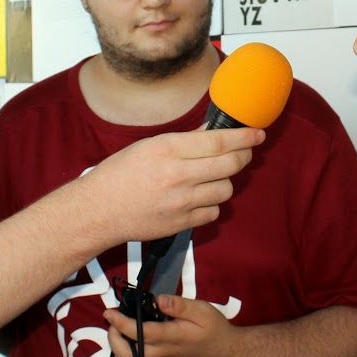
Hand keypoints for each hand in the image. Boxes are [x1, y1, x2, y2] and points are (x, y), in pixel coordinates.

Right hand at [87, 127, 263, 243]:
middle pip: (230, 164)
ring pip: (225, 189)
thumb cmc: (120, 174)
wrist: (98, 211)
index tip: (257, 133)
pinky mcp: (181, 223)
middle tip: (244, 151)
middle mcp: (178, 174)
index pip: (218, 141)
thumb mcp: (149, 146)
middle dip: (243, 156)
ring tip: (213, 176)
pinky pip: (213, 212)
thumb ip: (184, 141)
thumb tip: (213, 132)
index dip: (244, 136)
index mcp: (168, 149)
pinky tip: (199, 197)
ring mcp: (181, 202)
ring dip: (225, 181)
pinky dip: (211, 204)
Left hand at [104, 295, 235, 356]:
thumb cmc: (214, 328)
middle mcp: (163, 354)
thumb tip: (158, 299)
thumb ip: (179, 305)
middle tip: (112, 321)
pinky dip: (128, 354)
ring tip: (118, 329)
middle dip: (113, 338)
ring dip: (118, 347)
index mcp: (171, 337)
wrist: (226, 353)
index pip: (138, 332)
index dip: (119, 323)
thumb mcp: (202, 310)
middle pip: (127, 354)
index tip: (108, 312)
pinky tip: (131, 340)